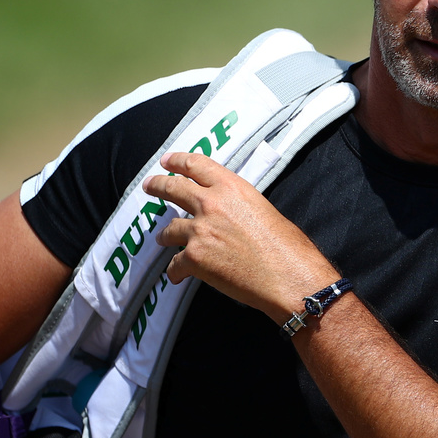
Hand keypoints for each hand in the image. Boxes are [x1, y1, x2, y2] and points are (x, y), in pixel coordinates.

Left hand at [142, 151, 338, 321]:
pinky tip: (177, 276)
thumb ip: (238, 205)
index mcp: (232, 187)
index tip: (166, 161)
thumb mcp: (263, 209)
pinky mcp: (194, 257)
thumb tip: (228, 214)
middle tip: (149, 185)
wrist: (288, 276)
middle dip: (157, 186)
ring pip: (169, 229)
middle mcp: (211, 203)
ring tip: (161, 238)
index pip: (196, 165)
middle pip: (173, 188)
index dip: (177, 161)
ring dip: (164, 235)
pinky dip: (176, 271)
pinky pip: (175, 264)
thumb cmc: (286, 246)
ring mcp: (200, 230)